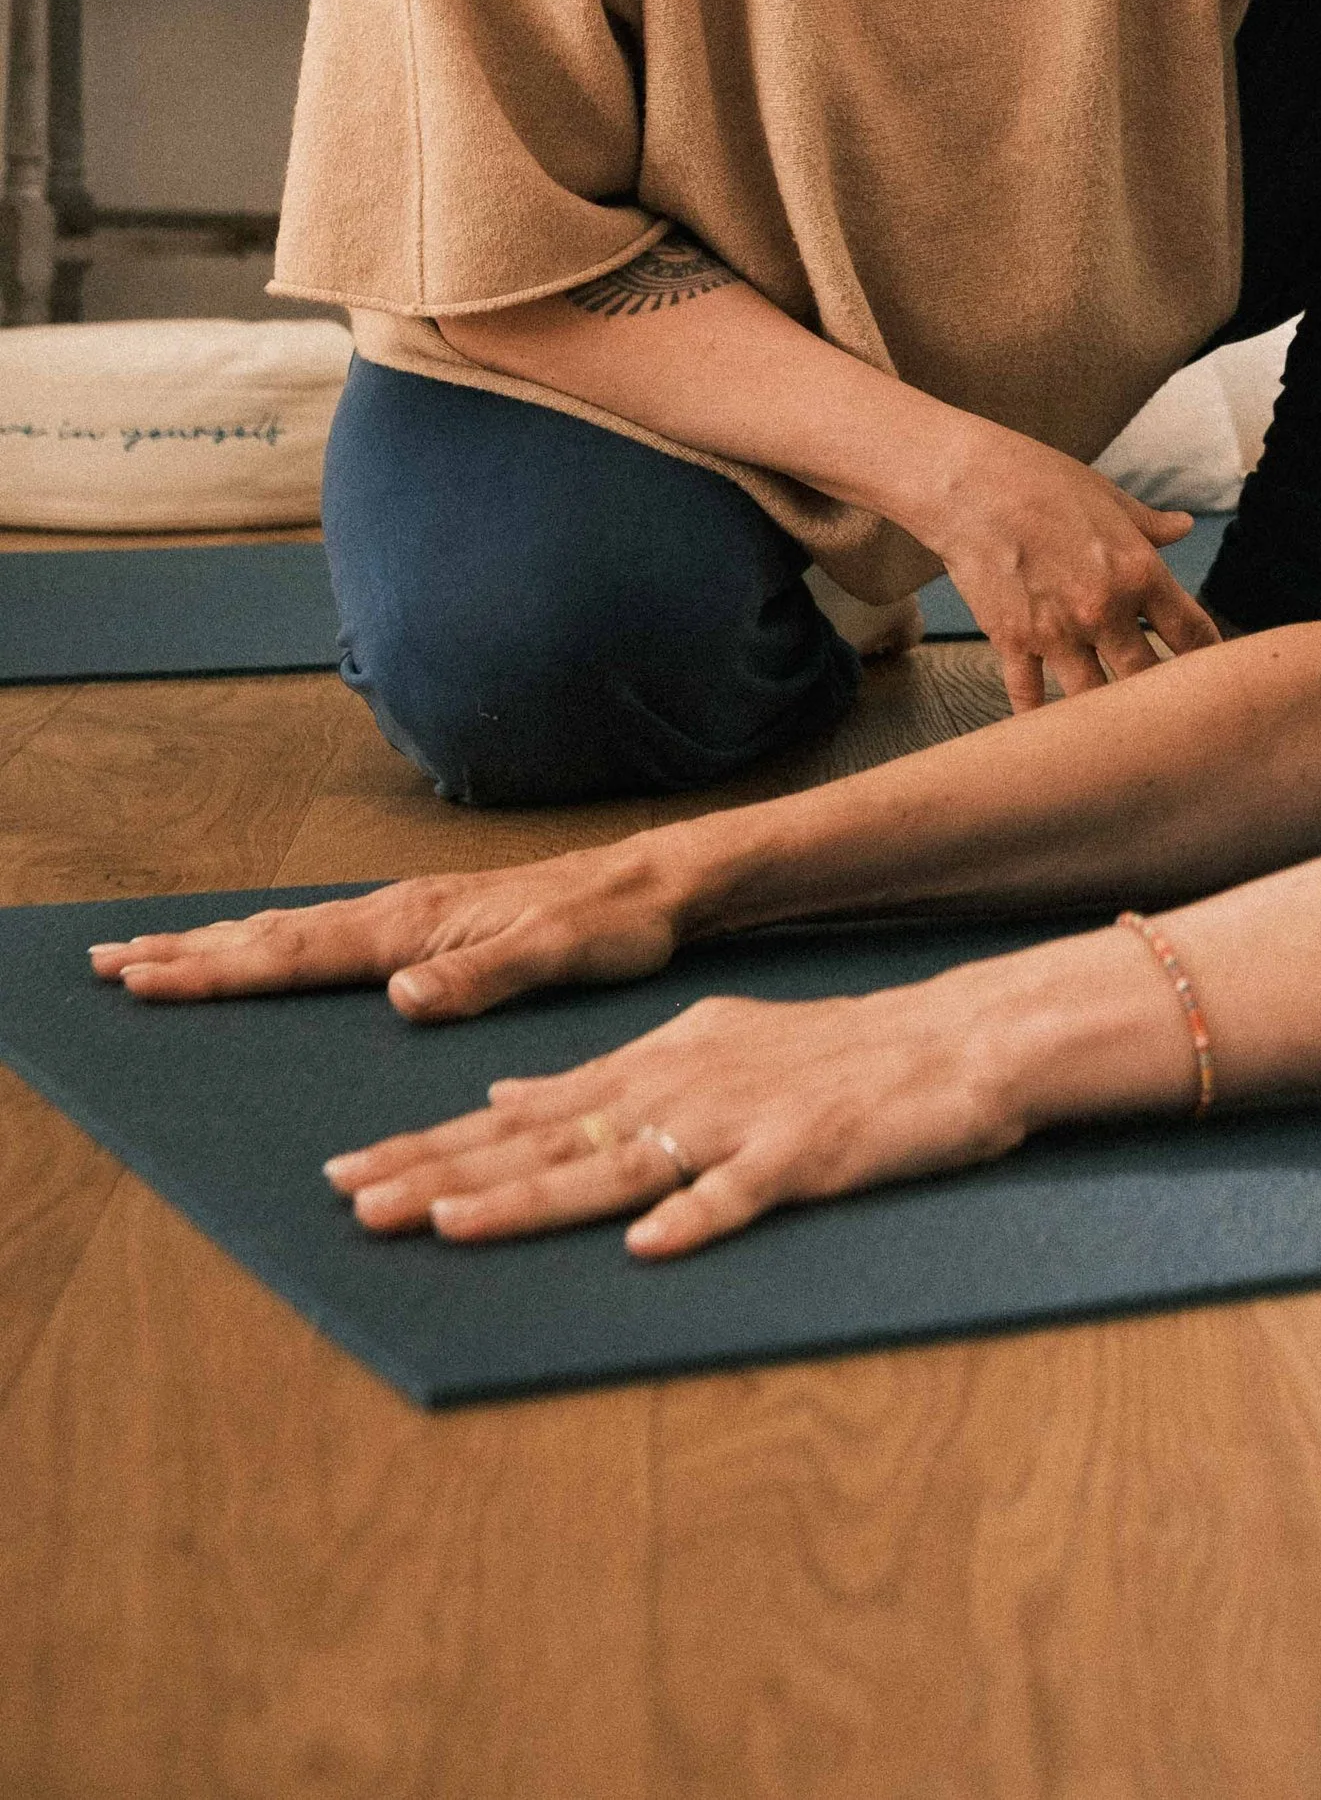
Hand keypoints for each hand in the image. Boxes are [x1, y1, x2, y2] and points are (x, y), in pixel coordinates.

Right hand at [89, 838, 687, 1022]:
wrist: (659, 882)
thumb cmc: (615, 922)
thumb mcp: (558, 953)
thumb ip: (480, 975)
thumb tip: (400, 995)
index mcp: (417, 924)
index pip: (298, 953)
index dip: (219, 970)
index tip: (144, 977)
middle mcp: (403, 913)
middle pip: (274, 935)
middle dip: (189, 951)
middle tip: (104, 962)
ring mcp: (413, 916)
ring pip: (292, 932)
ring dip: (218, 943)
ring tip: (151, 953)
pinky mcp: (429, 925)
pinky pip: (326, 937)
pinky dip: (272, 944)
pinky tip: (257, 952)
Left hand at [322, 934, 1178, 1258]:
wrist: (952, 1043)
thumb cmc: (829, 1055)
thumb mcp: (703, 1046)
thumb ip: (608, 1077)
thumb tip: (506, 1096)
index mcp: (654, 1062)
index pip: (519, 1111)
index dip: (427, 1146)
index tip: (345, 1176)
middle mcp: (679, 1086)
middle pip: (542, 1140)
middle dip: (440, 1176)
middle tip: (350, 1206)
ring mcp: (738, 1122)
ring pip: (615, 1165)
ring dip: (530, 1198)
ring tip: (451, 1225)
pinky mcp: (804, 1156)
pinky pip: (741, 1195)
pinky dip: (694, 1217)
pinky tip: (647, 1246)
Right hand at [910, 417, 1218, 711]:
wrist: (968, 485)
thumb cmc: (1040, 480)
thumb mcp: (1107, 496)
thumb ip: (1149, 524)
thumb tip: (1184, 526)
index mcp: (1137, 570)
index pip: (1190, 630)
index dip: (1208, 655)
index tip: (1213, 673)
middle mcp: (1102, 609)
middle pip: (1148, 677)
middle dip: (1163, 698)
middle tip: (1172, 713)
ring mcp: (1056, 631)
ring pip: (1094, 699)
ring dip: (1106, 714)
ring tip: (1119, 730)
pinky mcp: (1012, 641)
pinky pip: (1030, 696)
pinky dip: (1039, 717)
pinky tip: (1049, 730)